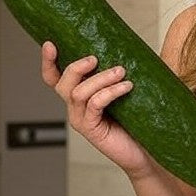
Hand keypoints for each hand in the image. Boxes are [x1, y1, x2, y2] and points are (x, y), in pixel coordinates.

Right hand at [41, 42, 153, 177]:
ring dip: (100, 78)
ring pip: (78, 92)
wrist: (148, 151)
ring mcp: (82, 120)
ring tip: (121, 71)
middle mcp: (76, 108)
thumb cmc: (139, 120)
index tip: (50, 44)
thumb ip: (121, 73)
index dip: (48, 62)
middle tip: (96, 58)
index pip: (54, 78)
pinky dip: (109, 92)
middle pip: (62, 83)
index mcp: (81, 96)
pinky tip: (126, 86)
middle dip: (77, 67)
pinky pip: (94, 105)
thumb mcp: (128, 91)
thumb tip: (134, 46)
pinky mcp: (92, 129)